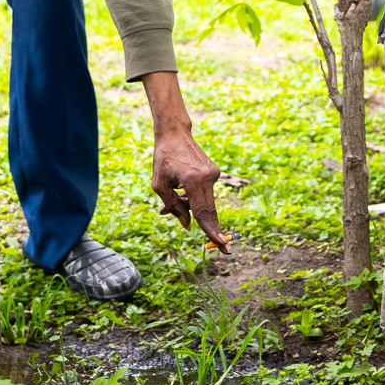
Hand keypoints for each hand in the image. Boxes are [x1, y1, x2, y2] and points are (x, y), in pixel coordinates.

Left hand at [141, 71, 229, 252]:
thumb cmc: (163, 159)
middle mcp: (208, 177)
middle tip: (224, 250)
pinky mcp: (214, 171)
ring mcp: (213, 174)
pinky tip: (180, 189)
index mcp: (194, 180)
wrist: (174, 134)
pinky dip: (194, 198)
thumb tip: (188, 225)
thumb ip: (173, 206)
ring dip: (192, 208)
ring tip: (173, 198)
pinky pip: (205, 193)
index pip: (202, 212)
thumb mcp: (159, 185)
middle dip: (214, 230)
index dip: (210, 231)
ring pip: (206, 202)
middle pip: (210, 210)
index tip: (221, 244)